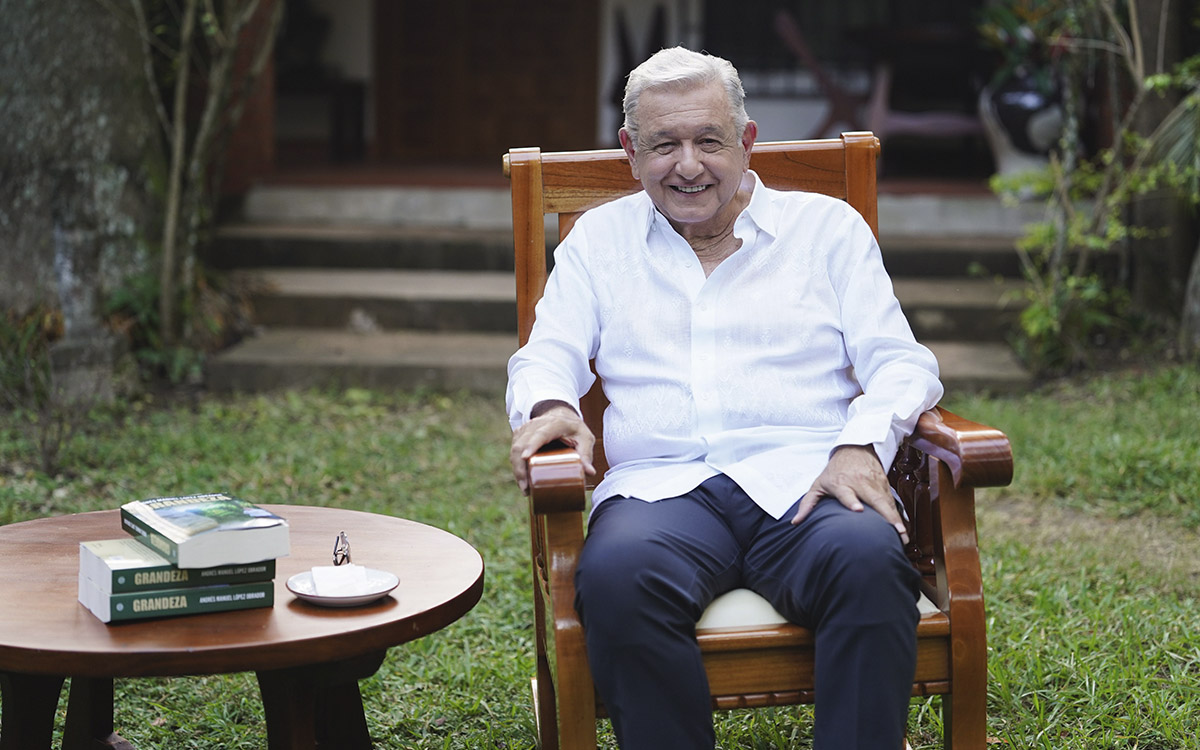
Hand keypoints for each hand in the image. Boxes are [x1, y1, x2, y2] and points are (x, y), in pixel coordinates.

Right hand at [509, 400, 595, 493]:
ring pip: (515, 448)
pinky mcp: (520, 435)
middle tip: (526, 488)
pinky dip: (516, 466)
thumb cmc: (574, 429)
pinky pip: (514, 450)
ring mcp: (526, 429)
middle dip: (520, 467)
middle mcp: (536, 424)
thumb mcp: (585, 439)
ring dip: (517, 470)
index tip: (525, 458)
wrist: (561, 416)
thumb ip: (586, 455)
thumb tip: (590, 473)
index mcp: (554, 424)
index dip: (531, 445)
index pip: (540, 434)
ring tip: (525, 488)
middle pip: (522, 444)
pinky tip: (522, 480)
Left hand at [790, 444, 908, 543]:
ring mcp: (874, 483)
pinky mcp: (884, 484)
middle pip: (874, 500)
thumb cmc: (834, 471)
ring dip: (896, 519)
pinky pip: (892, 501)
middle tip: (895, 532)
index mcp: (841, 484)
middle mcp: (860, 483)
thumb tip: (796, 522)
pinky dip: (898, 514)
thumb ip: (808, 504)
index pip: (847, 493)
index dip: (851, 501)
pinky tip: (903, 528)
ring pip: (887, 502)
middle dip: (885, 516)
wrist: (854, 449)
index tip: (858, 510)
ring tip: (903, 535)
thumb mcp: (818, 485)